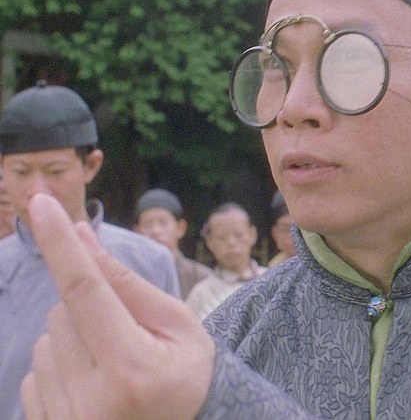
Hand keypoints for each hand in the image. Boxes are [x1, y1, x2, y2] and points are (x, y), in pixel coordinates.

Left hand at [21, 194, 214, 418]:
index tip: (41, 203)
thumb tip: (80, 235)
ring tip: (114, 367)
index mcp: (132, 368)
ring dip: (74, 337)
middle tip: (131, 337)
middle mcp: (91, 399)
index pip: (88, 292)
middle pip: (65, 311)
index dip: (63, 245)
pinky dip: (60, 366)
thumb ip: (128, 283)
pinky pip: (32, 371)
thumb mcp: (179, 326)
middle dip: (91, 308)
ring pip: (46, 338)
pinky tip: (93, 386)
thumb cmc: (186, 377)